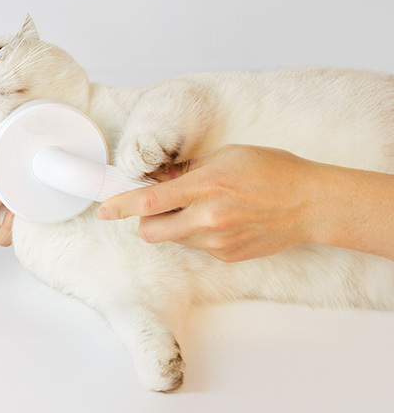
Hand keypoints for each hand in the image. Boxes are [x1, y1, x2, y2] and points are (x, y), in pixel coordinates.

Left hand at [95, 144, 321, 260]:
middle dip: (144, 221)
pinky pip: (197, 246)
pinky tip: (224, 219)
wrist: (310, 203)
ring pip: (174, 239)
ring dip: (174, 225)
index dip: (121, 207)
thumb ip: (187, 172)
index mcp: (205, 187)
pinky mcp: (228, 256)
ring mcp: (219, 241)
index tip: (103, 211)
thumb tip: (159, 180)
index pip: (150, 201)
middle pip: (151, 232)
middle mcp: (208, 219)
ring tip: (204, 206)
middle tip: (158, 206)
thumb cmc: (270, 171)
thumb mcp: (224, 157)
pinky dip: (198, 234)